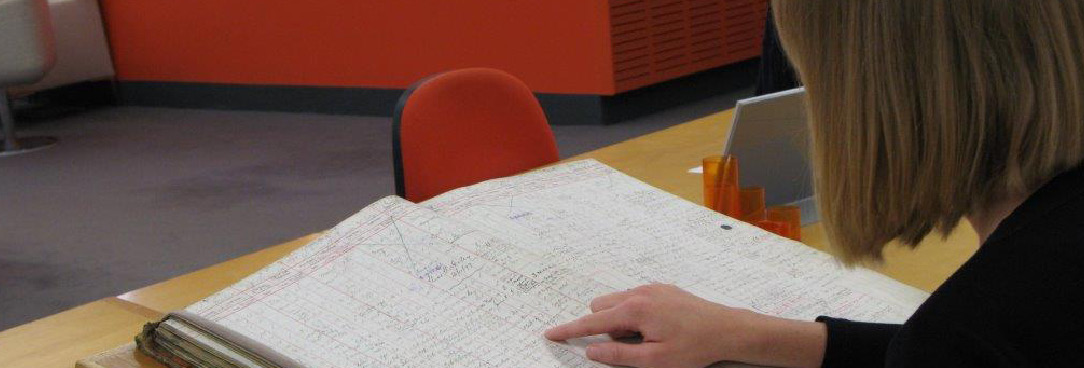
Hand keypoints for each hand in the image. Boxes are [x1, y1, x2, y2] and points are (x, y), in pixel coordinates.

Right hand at [544, 284, 826, 367]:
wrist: (728, 330)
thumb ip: (618, 355)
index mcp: (635, 310)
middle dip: (605, 328)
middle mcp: (640, 293)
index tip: (550, 333)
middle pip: (602, 308)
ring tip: (649, 340)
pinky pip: (635, 300)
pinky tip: (658, 330)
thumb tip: (591, 351)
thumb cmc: (694, 347)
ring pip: (619, 304)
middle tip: (632, 347)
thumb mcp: (653, 360)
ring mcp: (653, 288)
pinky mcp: (663, 289)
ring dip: (621, 322)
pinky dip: (635, 315)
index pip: (592, 322)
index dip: (570, 331)